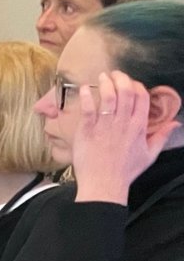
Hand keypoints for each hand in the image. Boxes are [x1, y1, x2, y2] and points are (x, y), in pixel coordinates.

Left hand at [73, 70, 179, 204]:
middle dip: (121, 79)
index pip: (142, 97)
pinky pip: (88, 109)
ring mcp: (105, 126)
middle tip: (114, 74)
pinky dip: (87, 96)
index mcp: (139, 127)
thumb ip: (162, 136)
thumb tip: (175, 123)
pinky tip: (86, 88)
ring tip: (102, 76)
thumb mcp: (150, 154)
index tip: (130, 83)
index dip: (137, 86)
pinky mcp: (87, 131)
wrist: (103, 185)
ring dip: (106, 83)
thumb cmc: (125, 171)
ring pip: (109, 97)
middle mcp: (123, 123)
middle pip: (126, 92)